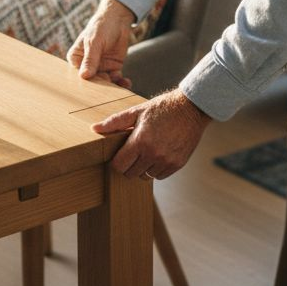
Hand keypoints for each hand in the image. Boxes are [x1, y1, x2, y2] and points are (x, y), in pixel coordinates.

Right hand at [68, 0, 135, 87]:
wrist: (118, 19)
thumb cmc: (101, 27)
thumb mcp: (94, 42)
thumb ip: (90, 59)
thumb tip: (84, 76)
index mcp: (76, 58)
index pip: (79, 73)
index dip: (87, 81)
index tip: (95, 86)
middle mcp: (87, 65)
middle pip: (92, 80)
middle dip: (101, 85)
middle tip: (110, 86)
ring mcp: (100, 67)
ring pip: (105, 81)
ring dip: (113, 85)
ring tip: (120, 86)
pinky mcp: (112, 68)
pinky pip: (116, 79)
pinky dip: (121, 82)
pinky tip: (126, 83)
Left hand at [96, 89, 212, 179]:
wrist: (191, 108)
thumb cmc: (163, 108)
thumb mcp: (137, 111)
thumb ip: (115, 122)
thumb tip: (95, 128)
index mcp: (140, 141)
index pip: (119, 166)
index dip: (117, 161)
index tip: (120, 154)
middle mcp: (154, 154)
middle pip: (131, 174)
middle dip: (129, 165)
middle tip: (133, 152)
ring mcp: (166, 160)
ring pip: (145, 177)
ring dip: (143, 168)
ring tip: (147, 152)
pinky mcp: (177, 164)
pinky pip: (160, 176)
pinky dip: (156, 169)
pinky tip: (158, 155)